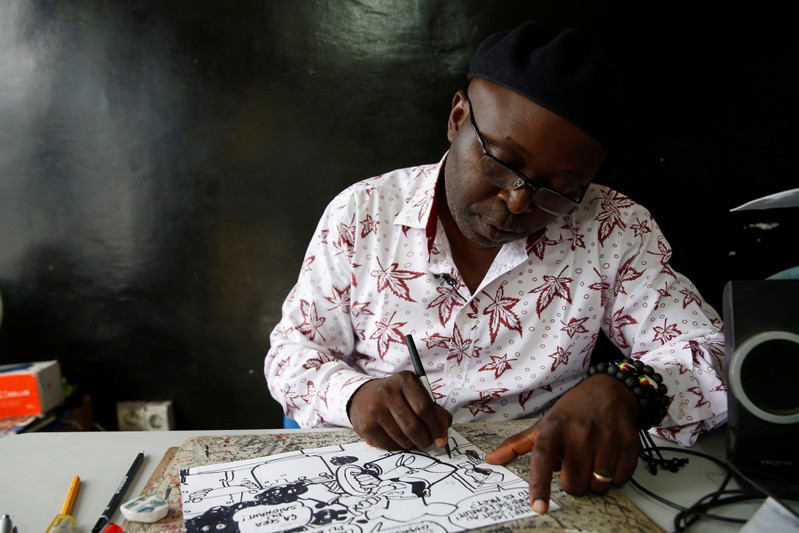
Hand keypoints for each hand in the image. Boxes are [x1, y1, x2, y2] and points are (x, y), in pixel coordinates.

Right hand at [348, 371, 451, 450]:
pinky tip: (395, 437)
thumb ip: (434, 412)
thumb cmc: (395, 397)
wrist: (361, 397)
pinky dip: (397, 446)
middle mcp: (388, 392)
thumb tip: (442, 436)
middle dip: (424, 440)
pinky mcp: (366, 426)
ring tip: (410, 437)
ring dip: (411, 444)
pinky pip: (389, 445)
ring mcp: (375, 409)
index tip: (441, 440)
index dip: (435, 428)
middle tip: (427, 442)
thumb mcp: (415, 395)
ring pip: (402, 439)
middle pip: (413, 426)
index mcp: (405, 380)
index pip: (424, 408)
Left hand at [484, 375, 641, 513]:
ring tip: (591, 459)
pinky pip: (619, 481)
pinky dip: (613, 477)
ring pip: (597, 486)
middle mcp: (581, 433)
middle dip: (573, 482)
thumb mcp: (544, 423)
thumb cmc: (574, 410)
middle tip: (574, 465)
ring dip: (594, 480)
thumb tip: (491, 459)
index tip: (538, 506)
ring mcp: (607, 438)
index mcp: (555, 428)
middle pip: (573, 484)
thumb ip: (518, 444)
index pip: (543, 459)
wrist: (611, 390)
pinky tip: (608, 458)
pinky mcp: (629, 445)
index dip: (540, 485)